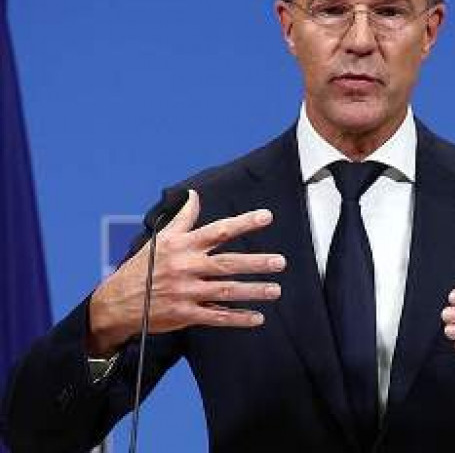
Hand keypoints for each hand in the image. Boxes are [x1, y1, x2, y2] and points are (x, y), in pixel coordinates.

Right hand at [87, 190, 285, 356]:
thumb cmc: (142, 267)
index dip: (243, 223)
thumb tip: (193, 194)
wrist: (115, 302)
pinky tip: (257, 317)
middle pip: (227, 263)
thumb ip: (182, 218)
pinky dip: (238, 318)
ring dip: (253, 291)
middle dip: (256, 263)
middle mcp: (186, 267)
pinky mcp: (184, 314)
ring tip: (276, 290)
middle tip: (280, 261)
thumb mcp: (160, 239)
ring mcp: (185, 292)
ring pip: (226, 291)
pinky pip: (216, 317)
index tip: (266, 217)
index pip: (218, 230)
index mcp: (182, 246)